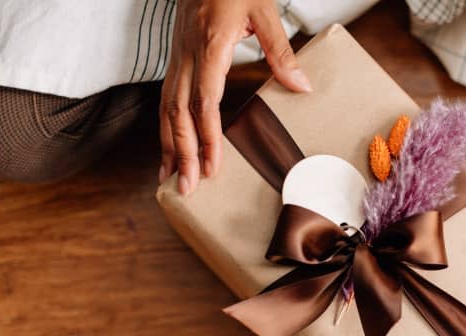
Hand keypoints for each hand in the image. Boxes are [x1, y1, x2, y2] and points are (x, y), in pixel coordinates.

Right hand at [159, 0, 311, 194]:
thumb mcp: (264, 10)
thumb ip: (280, 51)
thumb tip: (300, 85)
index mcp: (210, 46)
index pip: (205, 102)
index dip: (207, 138)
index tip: (211, 167)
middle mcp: (188, 56)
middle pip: (178, 113)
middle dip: (181, 153)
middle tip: (187, 187)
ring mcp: (178, 58)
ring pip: (165, 109)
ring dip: (167, 145)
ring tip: (171, 179)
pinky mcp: (177, 59)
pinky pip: (166, 99)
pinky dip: (165, 128)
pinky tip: (168, 148)